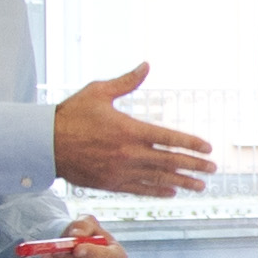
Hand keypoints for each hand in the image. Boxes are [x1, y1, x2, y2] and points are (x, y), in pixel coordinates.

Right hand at [50, 63, 214, 197]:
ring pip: (158, 179)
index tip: (208, 148)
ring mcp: (120, 171)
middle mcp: (128, 153)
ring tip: (200, 186)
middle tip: (213, 170)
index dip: (190, 144)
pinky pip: (139, 190)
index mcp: (129, 129)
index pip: (168, 138)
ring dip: (181, 182)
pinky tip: (171, 192)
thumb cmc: (71, 115)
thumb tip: (146, 65)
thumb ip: (127, 81)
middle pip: (169, 161)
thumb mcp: (98, 92)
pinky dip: (157, 191)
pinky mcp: (110, 183)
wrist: (45, 143)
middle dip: (193, 166)